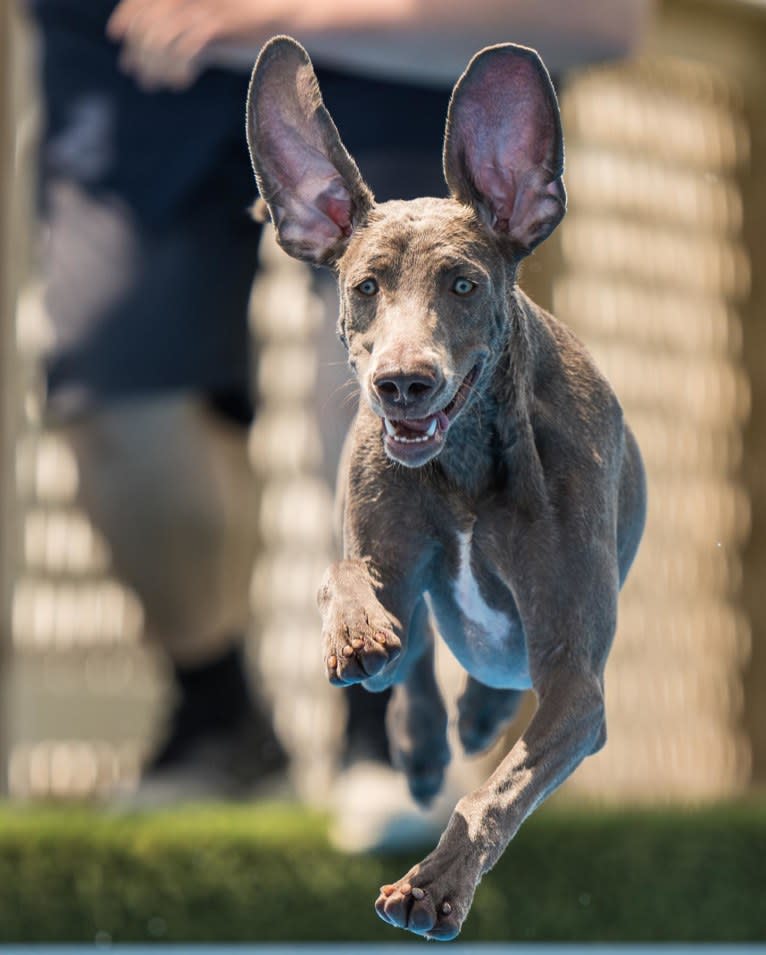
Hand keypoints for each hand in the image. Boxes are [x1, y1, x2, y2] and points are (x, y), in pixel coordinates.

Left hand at [107, 0, 293, 88]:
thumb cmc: (248, 29)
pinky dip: (178, 68)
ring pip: (163, 34)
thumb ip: (188, 38)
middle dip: (138, 47)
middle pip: (150, 18)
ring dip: (155, 62)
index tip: (117, 35)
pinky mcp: (218, 28)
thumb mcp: (213, 30)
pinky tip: (180, 82)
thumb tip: (166, 60)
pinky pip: (187, 48)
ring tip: (154, 81)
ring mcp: (204, 10)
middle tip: (136, 72)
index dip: (127, 15)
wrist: (283, 22)